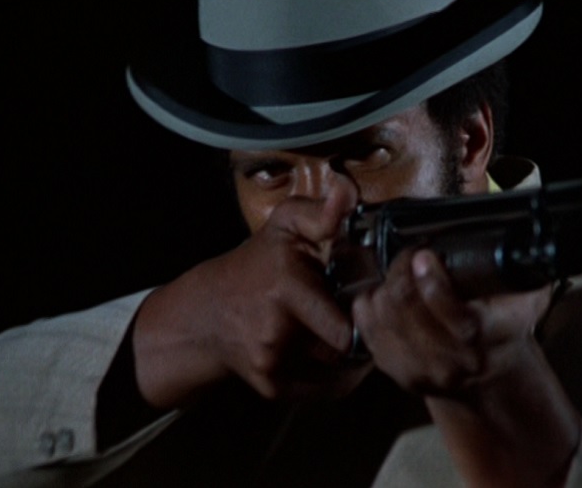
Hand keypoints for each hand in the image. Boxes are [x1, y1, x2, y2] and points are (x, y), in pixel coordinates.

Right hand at [133, 196, 370, 408]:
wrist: (205, 315)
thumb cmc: (255, 266)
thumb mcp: (283, 228)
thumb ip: (319, 213)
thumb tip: (347, 192)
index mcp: (286, 287)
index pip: (348, 322)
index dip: (369, 314)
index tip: (376, 304)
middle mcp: (276, 329)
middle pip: (348, 347)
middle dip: (360, 335)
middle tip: (365, 319)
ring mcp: (272, 363)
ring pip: (340, 369)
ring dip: (349, 356)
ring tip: (345, 332)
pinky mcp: (271, 388)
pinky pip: (325, 390)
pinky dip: (335, 377)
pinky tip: (331, 353)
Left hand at [352, 248, 550, 396]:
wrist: (491, 376)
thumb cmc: (507, 324)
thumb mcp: (527, 288)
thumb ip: (511, 248)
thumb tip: (480, 193)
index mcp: (494, 337)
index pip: (460, 321)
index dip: (434, 285)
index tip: (424, 255)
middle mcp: (459, 362)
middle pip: (411, 316)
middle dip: (402, 275)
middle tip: (409, 255)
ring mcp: (427, 373)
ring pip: (385, 322)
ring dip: (386, 288)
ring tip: (399, 272)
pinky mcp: (401, 375)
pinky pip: (370, 334)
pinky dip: (370, 307)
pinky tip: (381, 292)